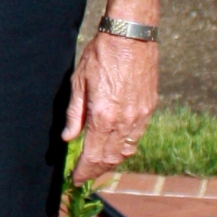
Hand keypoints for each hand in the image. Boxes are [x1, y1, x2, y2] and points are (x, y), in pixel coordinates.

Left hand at [65, 31, 158, 183]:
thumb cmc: (101, 54)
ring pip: (126, 152)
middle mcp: (124, 121)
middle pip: (111, 159)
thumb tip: (67, 138)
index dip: (83, 172)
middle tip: (84, 175)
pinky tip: (115, 145)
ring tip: (98, 164)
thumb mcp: (79, 82)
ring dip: (111, 162)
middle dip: (96, 171)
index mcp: (104, 116)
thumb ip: (75, 114)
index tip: (75, 180)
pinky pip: (137, 137)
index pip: (93, 155)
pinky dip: (125, 147)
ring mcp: (140, 116)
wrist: (131, 36)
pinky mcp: (149, 108)